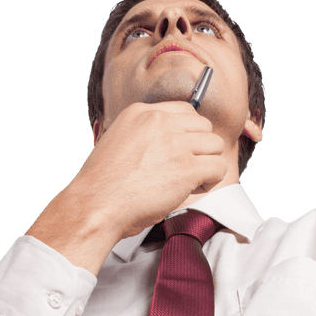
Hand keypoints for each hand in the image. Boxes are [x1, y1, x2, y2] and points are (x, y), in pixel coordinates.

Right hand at [26, 101, 227, 273]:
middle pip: (204, 126)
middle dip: (200, 149)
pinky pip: (218, 168)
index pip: (184, 111)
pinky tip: (192, 190)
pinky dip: (211, 181)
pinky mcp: (187, 168)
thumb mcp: (118, 143)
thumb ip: (143, 138)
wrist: (97, 205)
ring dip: (207, 164)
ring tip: (190, 181)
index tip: (182, 151)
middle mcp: (160, 122)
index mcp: (141, 113)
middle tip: (186, 169)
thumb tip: (164, 148)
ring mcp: (175, 143)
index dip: (189, 134)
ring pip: (215, 145)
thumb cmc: (103, 187)